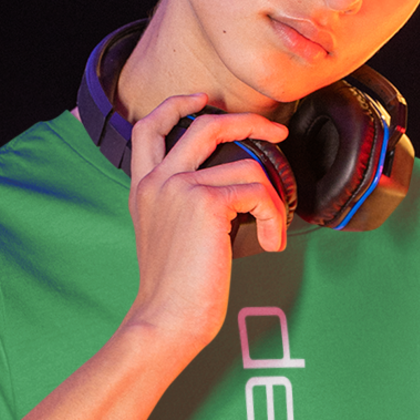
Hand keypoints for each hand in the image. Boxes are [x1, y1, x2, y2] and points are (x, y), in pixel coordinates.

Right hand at [122, 93, 290, 350]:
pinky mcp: (206, 202)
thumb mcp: (170, 237)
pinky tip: (269, 243)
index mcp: (144, 188)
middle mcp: (157, 181)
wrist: (166, 319)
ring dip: (270, 198)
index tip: (202, 100)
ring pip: (246, 164)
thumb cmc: (175, 291)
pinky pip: (258, 192)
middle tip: (276, 133)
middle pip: (204, 125)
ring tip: (270, 232)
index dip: (177, 105)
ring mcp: (179, 188)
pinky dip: (273, 217)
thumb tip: (232, 194)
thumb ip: (185, 207)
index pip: (149, 127)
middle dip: (247, 121)